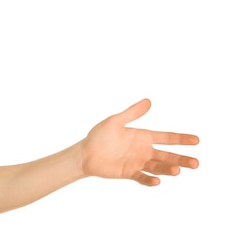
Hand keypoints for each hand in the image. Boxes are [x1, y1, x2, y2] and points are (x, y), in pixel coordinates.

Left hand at [80, 98, 198, 185]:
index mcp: (143, 136)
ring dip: (168, 169)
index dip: (181, 139)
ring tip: (177, 171)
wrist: (85, 153)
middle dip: (182, 159)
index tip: (197, 140)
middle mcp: (144, 150)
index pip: (167, 138)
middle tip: (196, 163)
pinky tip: (157, 181)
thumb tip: (148, 101)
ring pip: (158, 167)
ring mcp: (138, 163)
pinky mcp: (129, 173)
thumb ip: (132, 113)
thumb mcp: (116, 121)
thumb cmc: (99, 136)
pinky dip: (150, 180)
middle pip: (167, 156)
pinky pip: (143, 178)